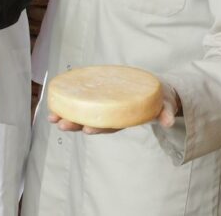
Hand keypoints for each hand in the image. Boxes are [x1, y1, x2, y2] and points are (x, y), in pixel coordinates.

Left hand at [47, 78, 180, 132]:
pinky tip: (56, 99)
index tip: (88, 129)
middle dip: (75, 124)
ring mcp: (105, 108)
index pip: (110, 125)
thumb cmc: (159, 99)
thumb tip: (168, 121)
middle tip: (60, 123)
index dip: (99, 128)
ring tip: (51, 118)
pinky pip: (83, 101)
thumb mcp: (165, 104)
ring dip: (67, 116)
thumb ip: (166, 112)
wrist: (157, 91)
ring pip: (84, 114)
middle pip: (92, 122)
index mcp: (125, 118)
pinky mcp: (100, 98)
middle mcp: (112, 115)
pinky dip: (69, 102)